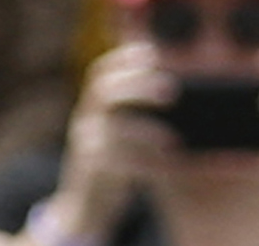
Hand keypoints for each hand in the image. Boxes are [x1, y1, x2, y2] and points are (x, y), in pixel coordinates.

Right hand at [56, 42, 178, 234]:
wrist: (85, 205)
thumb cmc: (115, 164)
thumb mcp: (121, 134)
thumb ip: (136, 114)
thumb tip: (174, 92)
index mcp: (94, 107)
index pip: (101, 73)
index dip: (122, 59)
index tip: (151, 52)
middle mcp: (85, 120)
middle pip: (103, 92)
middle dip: (136, 86)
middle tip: (171, 90)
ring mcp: (84, 146)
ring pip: (108, 129)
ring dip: (142, 131)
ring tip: (172, 139)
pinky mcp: (92, 173)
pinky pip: (113, 163)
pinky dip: (143, 164)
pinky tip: (166, 166)